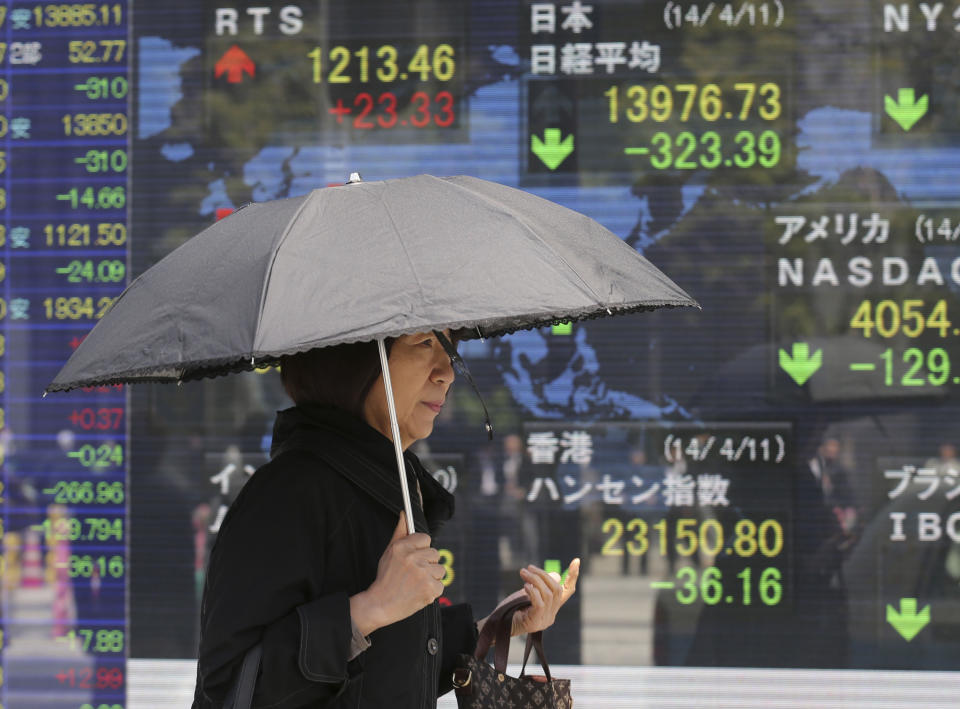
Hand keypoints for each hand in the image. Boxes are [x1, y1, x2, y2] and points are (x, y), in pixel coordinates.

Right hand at [350, 513, 444, 635]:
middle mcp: (413, 558)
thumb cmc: (386, 578)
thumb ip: (400, 532)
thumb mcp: (389, 552)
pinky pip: (440, 585)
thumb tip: (404, 513)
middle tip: (414, 573)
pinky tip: (419, 592)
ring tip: (416, 584)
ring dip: (431, 577)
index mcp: (402, 547)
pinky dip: (432, 590)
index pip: (426, 539)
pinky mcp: (429, 588)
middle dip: (427, 563)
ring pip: (440, 570)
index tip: (415, 557)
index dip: (421, 549)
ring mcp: (422, 574)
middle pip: (435, 554)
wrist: (380, 605)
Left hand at [509, 559, 579, 635]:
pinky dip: (533, 592)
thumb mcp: (528, 594)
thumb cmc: (512, 609)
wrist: (499, 626)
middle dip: (543, 575)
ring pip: (548, 594)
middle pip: (556, 589)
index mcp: (552, 608)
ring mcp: (545, 620)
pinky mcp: (536, 622)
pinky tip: (525, 586)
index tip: (576, 561)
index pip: (567, 591)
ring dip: (535, 580)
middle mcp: (551, 615)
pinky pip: (540, 603)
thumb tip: (557, 575)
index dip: (572, 576)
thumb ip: (541, 586)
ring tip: (523, 573)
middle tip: (529, 568)